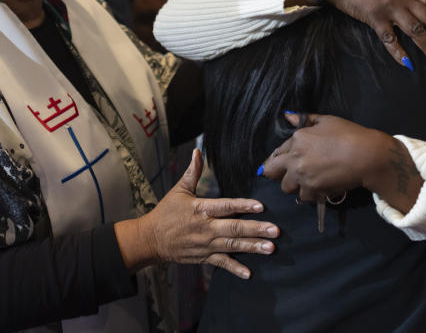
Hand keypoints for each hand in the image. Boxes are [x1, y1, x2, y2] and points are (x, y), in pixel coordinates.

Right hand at [118, 149, 278, 278]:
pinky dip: (235, 269)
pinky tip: (249, 274)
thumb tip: (198, 152)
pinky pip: (222, 263)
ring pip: (232, 246)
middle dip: (256, 230)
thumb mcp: (179, 190)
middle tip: (276, 231)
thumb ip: (192, 172)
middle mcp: (205, 228)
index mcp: (201, 209)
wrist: (150, 239)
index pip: (226, 206)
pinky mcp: (203, 257)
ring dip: (252, 247)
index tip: (260, 206)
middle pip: (234, 228)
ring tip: (270, 248)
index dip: (243, 206)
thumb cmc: (166, 213)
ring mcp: (206, 244)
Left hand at [263, 112, 422, 212]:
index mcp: (297, 139)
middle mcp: (295, 158)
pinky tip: (321, 187)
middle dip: (277, 174)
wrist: (367, 156)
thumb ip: (305, 119)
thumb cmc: (349, 134)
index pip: (276, 152)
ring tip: (309, 181)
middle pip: (271, 172)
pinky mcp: (313, 190)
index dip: (279, 158)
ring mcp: (302, 175)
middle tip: (290, 174)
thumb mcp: (327, 120)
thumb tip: (286, 116)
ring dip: (295, 185)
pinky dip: (311, 194)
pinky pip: (304, 197)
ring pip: (287, 187)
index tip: (283, 163)